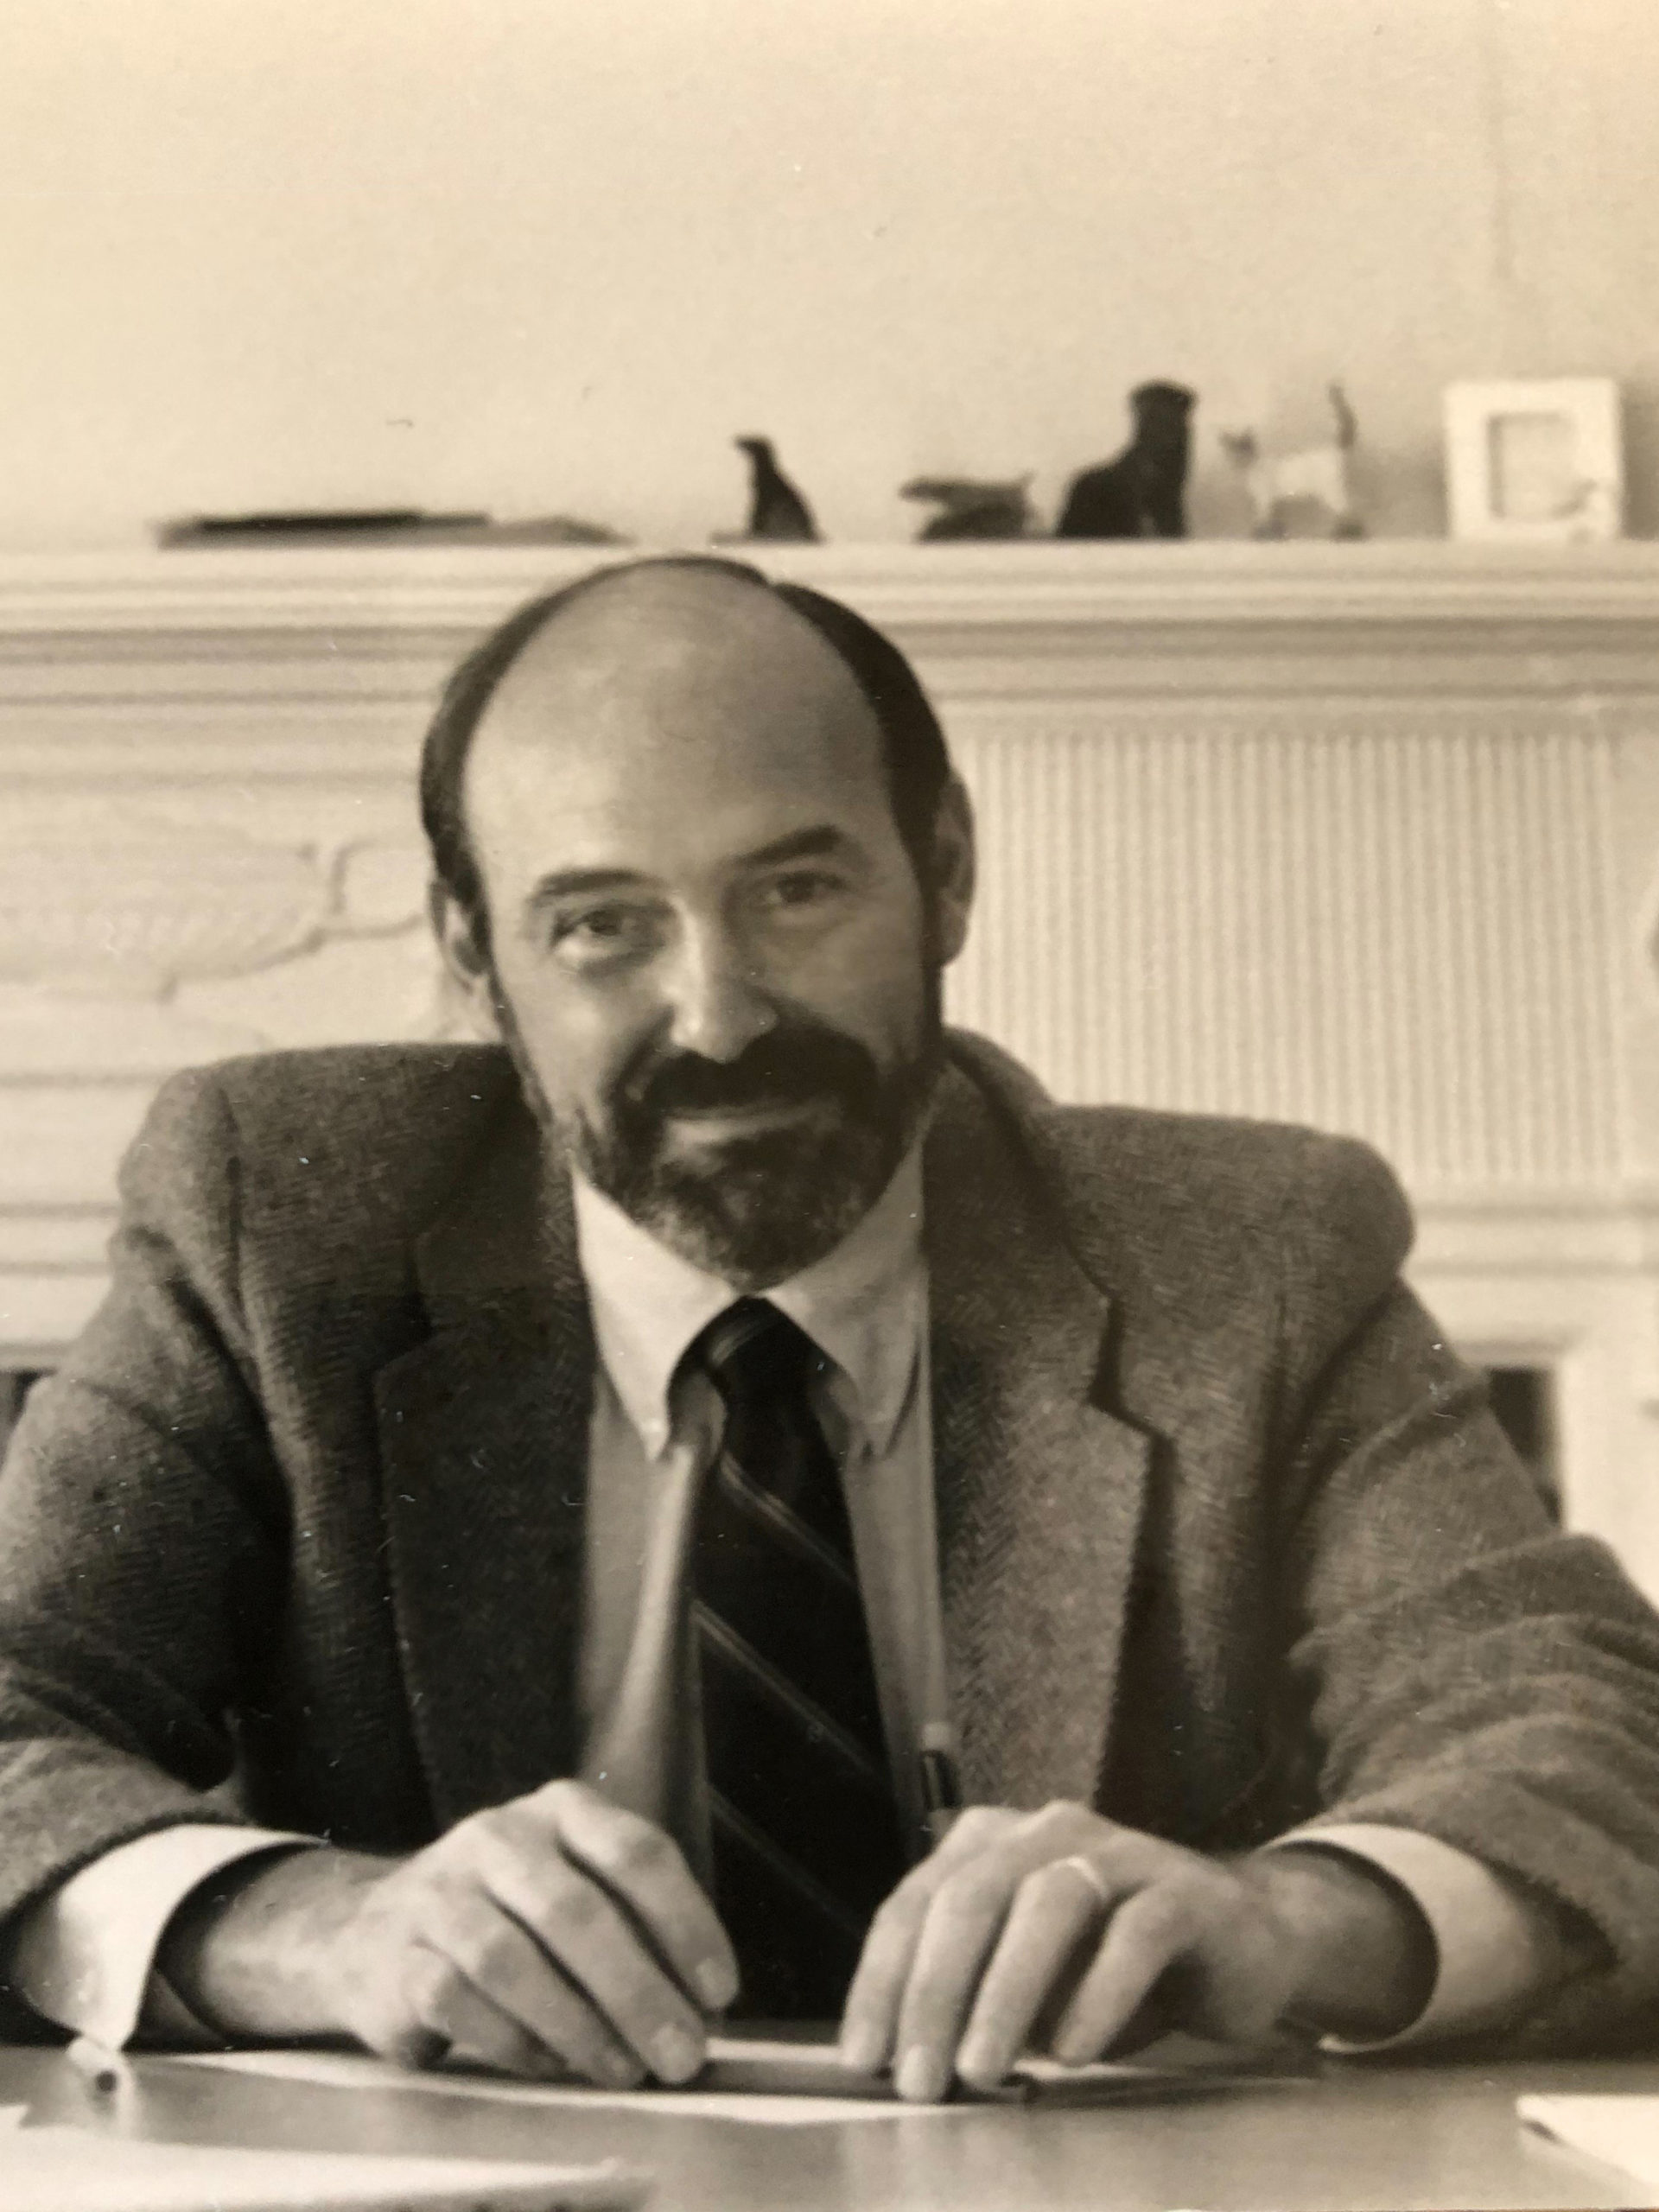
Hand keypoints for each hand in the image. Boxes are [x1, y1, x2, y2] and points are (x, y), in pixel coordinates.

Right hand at [158, 1782, 738, 2086]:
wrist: (370, 1931)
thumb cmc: (507, 1917)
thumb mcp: (572, 1890)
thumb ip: (634, 1931)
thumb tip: (702, 2008)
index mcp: (560, 1812)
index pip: (637, 1852)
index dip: (686, 1923)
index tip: (719, 1992)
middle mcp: (499, 1837)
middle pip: (579, 1911)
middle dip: (639, 1991)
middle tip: (681, 2054)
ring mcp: (441, 1892)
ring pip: (516, 1961)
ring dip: (581, 2027)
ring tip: (623, 2070)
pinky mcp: (398, 1956)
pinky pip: (463, 2005)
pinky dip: (517, 2043)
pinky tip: (552, 2066)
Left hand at [838, 1802, 1433, 2100]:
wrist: (1241, 1940)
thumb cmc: (1110, 1967)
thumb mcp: (1027, 1985)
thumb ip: (971, 2001)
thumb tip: (903, 2061)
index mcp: (993, 1843)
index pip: (917, 1902)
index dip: (882, 1980)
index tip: (862, 2058)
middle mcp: (1048, 1831)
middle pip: (972, 1896)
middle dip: (934, 1991)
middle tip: (918, 2077)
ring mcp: (1121, 1852)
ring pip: (1049, 1904)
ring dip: (1005, 1992)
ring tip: (982, 2069)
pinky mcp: (1185, 1891)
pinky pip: (1135, 1934)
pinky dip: (1096, 1994)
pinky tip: (1072, 2051)